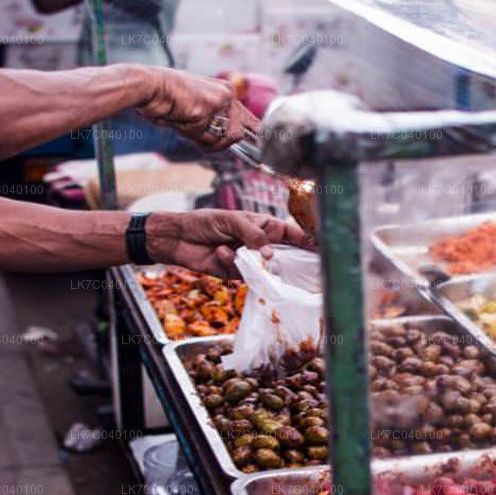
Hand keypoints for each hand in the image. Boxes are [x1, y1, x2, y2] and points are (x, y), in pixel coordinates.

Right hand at [134, 67, 258, 149]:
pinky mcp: (213, 106)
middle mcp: (228, 94)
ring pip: (226, 138)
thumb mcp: (195, 115)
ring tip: (186, 120)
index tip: (262, 150)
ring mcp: (222, 100)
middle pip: (239, 133)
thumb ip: (213, 126)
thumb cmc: (167, 102)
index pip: (250, 120)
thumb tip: (231, 142)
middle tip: (195, 127)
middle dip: (219, 141)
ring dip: (203, 138)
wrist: (150, 88)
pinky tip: (182, 117)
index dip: (256, 137)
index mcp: (225, 92)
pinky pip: (209, 135)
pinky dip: (193, 133)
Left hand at [145, 210, 307, 276]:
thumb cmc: (204, 222)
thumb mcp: (231, 220)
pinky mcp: (235, 273)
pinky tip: (219, 252)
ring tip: (236, 250)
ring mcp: (248, 260)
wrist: (177, 238)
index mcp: (261, 226)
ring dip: (253, 261)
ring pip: (264, 268)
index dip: (303, 240)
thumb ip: (253, 234)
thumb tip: (269, 254)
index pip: (288, 232)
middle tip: (293, 264)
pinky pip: (243, 274)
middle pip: (281, 254)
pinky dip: (231, 263)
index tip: (318, 248)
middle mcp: (257, 244)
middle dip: (286, 259)